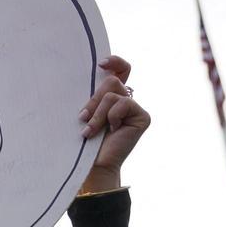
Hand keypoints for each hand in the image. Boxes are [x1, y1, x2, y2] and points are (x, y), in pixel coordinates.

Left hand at [77, 55, 150, 194]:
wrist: (92, 164)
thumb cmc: (83, 141)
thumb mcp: (86, 112)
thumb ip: (93, 95)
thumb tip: (96, 73)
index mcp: (112, 97)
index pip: (121, 70)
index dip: (115, 62)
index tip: (101, 63)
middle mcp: (126, 100)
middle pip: (111, 81)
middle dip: (93, 100)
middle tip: (83, 117)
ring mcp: (135, 108)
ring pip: (113, 93)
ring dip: (98, 112)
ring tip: (90, 130)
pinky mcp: (142, 116)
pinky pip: (123, 102)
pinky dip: (111, 115)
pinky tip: (112, 130)